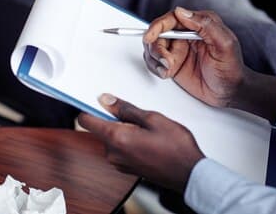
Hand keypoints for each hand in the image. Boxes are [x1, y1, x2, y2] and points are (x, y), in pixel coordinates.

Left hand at [78, 94, 203, 192]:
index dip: (89, 107)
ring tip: (146, 129)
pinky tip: (146, 140)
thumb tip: (106, 100)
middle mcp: (113, 153)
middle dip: (113, 118)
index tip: (95, 100)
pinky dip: (127, 141)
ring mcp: (119, 163)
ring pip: (111, 138)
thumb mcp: (153, 119)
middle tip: (136, 116)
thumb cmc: (176, 147)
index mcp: (117, 138)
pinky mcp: (126, 168)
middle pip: (100, 128)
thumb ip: (126, 109)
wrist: (189, 174)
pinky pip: (119, 148)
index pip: (86, 120)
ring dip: (122, 130)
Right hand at [143, 7, 246, 108]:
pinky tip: (166, 73)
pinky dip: (155, 67)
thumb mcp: (225, 44)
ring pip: (153, 47)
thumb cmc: (232, 68)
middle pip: (158, 34)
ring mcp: (178, 49)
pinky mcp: (172, 63)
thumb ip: (205, 24)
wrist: (231, 92)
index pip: (172, 19)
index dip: (158, 26)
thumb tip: (181, 12)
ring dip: (155, 59)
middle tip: (166, 62)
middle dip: (157, 48)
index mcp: (199, 24)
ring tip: (167, 70)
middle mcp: (185, 34)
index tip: (150, 37)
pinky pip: (154, 61)